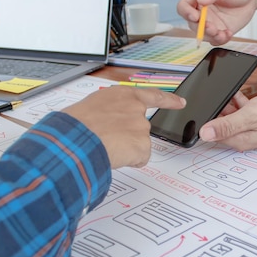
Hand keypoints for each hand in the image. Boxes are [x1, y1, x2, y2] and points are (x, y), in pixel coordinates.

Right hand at [62, 86, 184, 167]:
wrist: (74, 139)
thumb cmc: (74, 124)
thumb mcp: (91, 107)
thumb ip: (108, 111)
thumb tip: (106, 122)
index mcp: (123, 95)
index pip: (152, 96)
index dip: (169, 101)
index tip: (181, 102)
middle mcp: (136, 109)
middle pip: (141, 127)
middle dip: (127, 137)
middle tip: (106, 139)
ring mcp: (141, 127)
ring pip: (138, 144)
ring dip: (125, 149)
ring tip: (105, 146)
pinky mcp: (143, 145)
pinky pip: (139, 158)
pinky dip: (129, 161)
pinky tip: (114, 155)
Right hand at [177, 0, 256, 45]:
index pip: (183, 6)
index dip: (186, 13)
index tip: (196, 16)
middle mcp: (200, 12)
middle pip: (192, 24)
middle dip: (201, 28)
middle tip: (213, 28)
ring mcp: (209, 23)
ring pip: (203, 35)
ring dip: (211, 37)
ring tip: (223, 33)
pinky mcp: (218, 31)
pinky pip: (215, 40)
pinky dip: (220, 40)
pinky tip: (228, 33)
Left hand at [198, 91, 256, 150]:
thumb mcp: (251, 116)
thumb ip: (227, 125)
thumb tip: (204, 133)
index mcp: (239, 140)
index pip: (213, 133)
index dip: (208, 119)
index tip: (207, 107)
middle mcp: (242, 137)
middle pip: (220, 124)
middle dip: (218, 111)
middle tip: (221, 98)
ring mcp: (249, 128)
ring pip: (229, 116)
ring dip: (228, 105)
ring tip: (232, 95)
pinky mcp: (254, 119)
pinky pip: (239, 110)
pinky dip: (237, 102)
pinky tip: (239, 94)